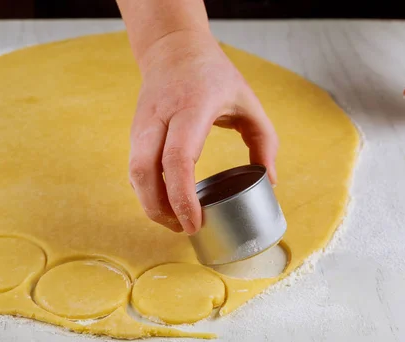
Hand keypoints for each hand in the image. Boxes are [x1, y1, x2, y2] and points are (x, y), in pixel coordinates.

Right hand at [128, 30, 277, 233]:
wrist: (172, 48)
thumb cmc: (213, 75)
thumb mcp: (248, 100)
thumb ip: (264, 140)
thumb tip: (269, 180)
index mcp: (191, 108)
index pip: (178, 158)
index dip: (182, 196)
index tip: (195, 222)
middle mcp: (159, 117)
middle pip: (144, 172)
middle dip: (159, 209)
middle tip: (184, 229)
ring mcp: (141, 124)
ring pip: (134, 174)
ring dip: (151, 204)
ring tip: (176, 221)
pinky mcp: (134, 132)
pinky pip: (134, 169)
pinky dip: (146, 192)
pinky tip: (165, 203)